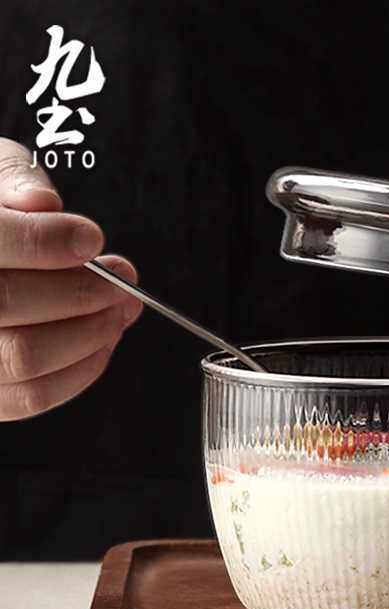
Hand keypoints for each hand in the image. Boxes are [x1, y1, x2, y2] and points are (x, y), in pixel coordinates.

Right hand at [0, 137, 142, 420]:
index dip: (45, 242)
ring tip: (120, 306)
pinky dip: (82, 369)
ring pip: (25, 357)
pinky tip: (103, 338)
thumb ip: (12, 179)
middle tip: (123, 277)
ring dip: (91, 332)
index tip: (93, 238)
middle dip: (81, 290)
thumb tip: (42, 203)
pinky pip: (32, 396)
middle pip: (7, 304)